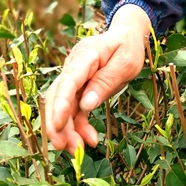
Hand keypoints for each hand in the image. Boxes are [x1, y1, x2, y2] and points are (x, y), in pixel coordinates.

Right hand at [45, 4, 150, 153]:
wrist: (126, 35)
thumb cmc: (127, 46)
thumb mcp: (125, 62)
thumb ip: (106, 82)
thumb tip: (86, 104)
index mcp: (86, 55)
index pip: (68, 81)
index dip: (60, 104)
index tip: (58, 126)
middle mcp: (74, 66)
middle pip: (58, 95)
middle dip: (57, 123)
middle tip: (63, 147)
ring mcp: (75, 77)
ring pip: (64, 105)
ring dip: (67, 129)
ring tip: (77, 149)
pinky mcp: (79, 87)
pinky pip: (75, 108)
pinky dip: (78, 125)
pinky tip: (88, 138)